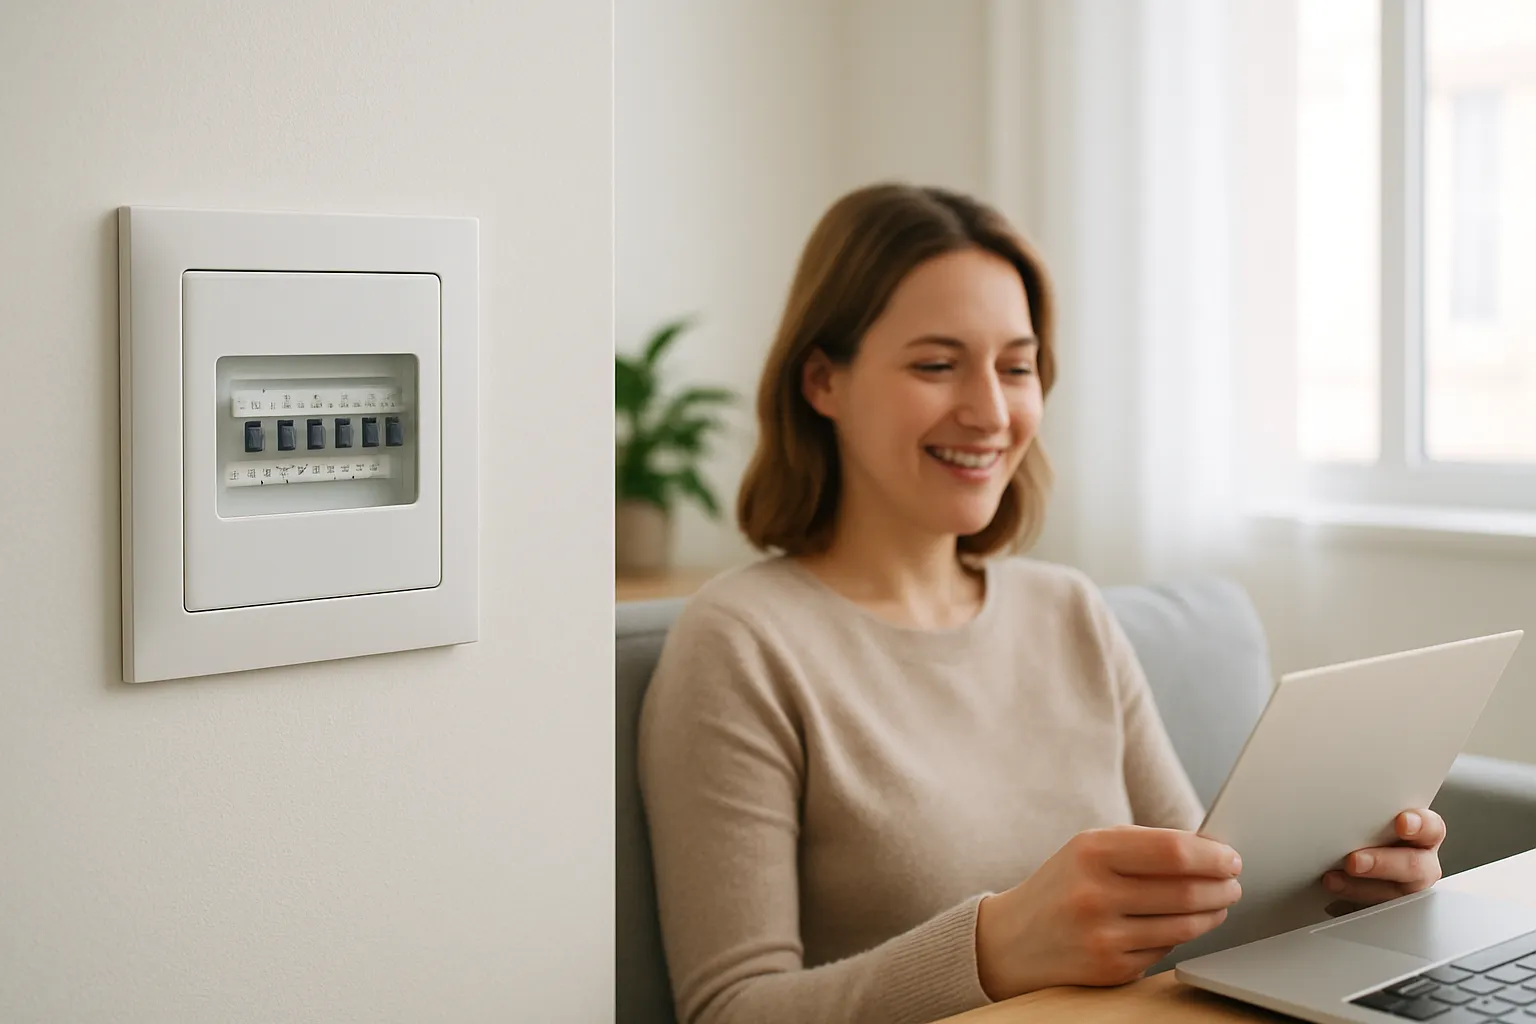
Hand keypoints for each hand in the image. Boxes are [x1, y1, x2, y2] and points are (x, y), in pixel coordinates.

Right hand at [974, 825, 1243, 998]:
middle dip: (1222, 888)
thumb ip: (1144, 845)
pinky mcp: (1111, 969)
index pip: (1172, 851)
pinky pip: (1166, 952)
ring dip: (1212, 914)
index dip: (1212, 856)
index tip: (1231, 858)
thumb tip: (1209, 849)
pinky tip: (1177, 926)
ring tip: (1218, 904)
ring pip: (1184, 927)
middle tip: (1233, 884)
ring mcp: (1103, 936)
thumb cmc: (1063, 885)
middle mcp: (1095, 894)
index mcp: (1091, 852)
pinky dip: (1179, 937)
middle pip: (1186, 891)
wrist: (1013, 939)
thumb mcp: (1089, 850)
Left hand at [1322, 808, 1445, 914]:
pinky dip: (1350, 906)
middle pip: (1413, 866)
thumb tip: (1334, 803)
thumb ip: (1368, 814)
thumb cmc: (1369, 832)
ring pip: (1394, 895)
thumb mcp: (1373, 820)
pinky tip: (1333, 900)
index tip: (1402, 823)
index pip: (1432, 828)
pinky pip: (1374, 912)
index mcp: (1423, 836)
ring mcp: (1407, 889)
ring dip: (1360, 889)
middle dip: (1382, 863)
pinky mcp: (1388, 909)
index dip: (1420, 825)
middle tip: (1354, 861)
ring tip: (1333, 880)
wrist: (1358, 858)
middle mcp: (1420, 863)